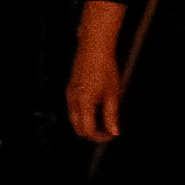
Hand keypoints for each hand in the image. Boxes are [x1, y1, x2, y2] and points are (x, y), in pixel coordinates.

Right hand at [67, 1, 126, 142]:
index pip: (87, 129)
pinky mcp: (70, 88)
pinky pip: (72, 108)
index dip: (99, 136)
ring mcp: (69, 93)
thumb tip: (114, 132)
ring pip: (74, 118)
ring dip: (86, 123)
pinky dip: (82, 114)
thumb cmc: (105, 68)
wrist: (94, 48)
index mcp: (84, 102)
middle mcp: (73, 100)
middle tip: (106, 131)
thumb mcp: (113, 94)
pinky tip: (95, 108)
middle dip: (91, 132)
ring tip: (103, 120)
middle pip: (77, 127)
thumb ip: (112, 115)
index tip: (111, 135)